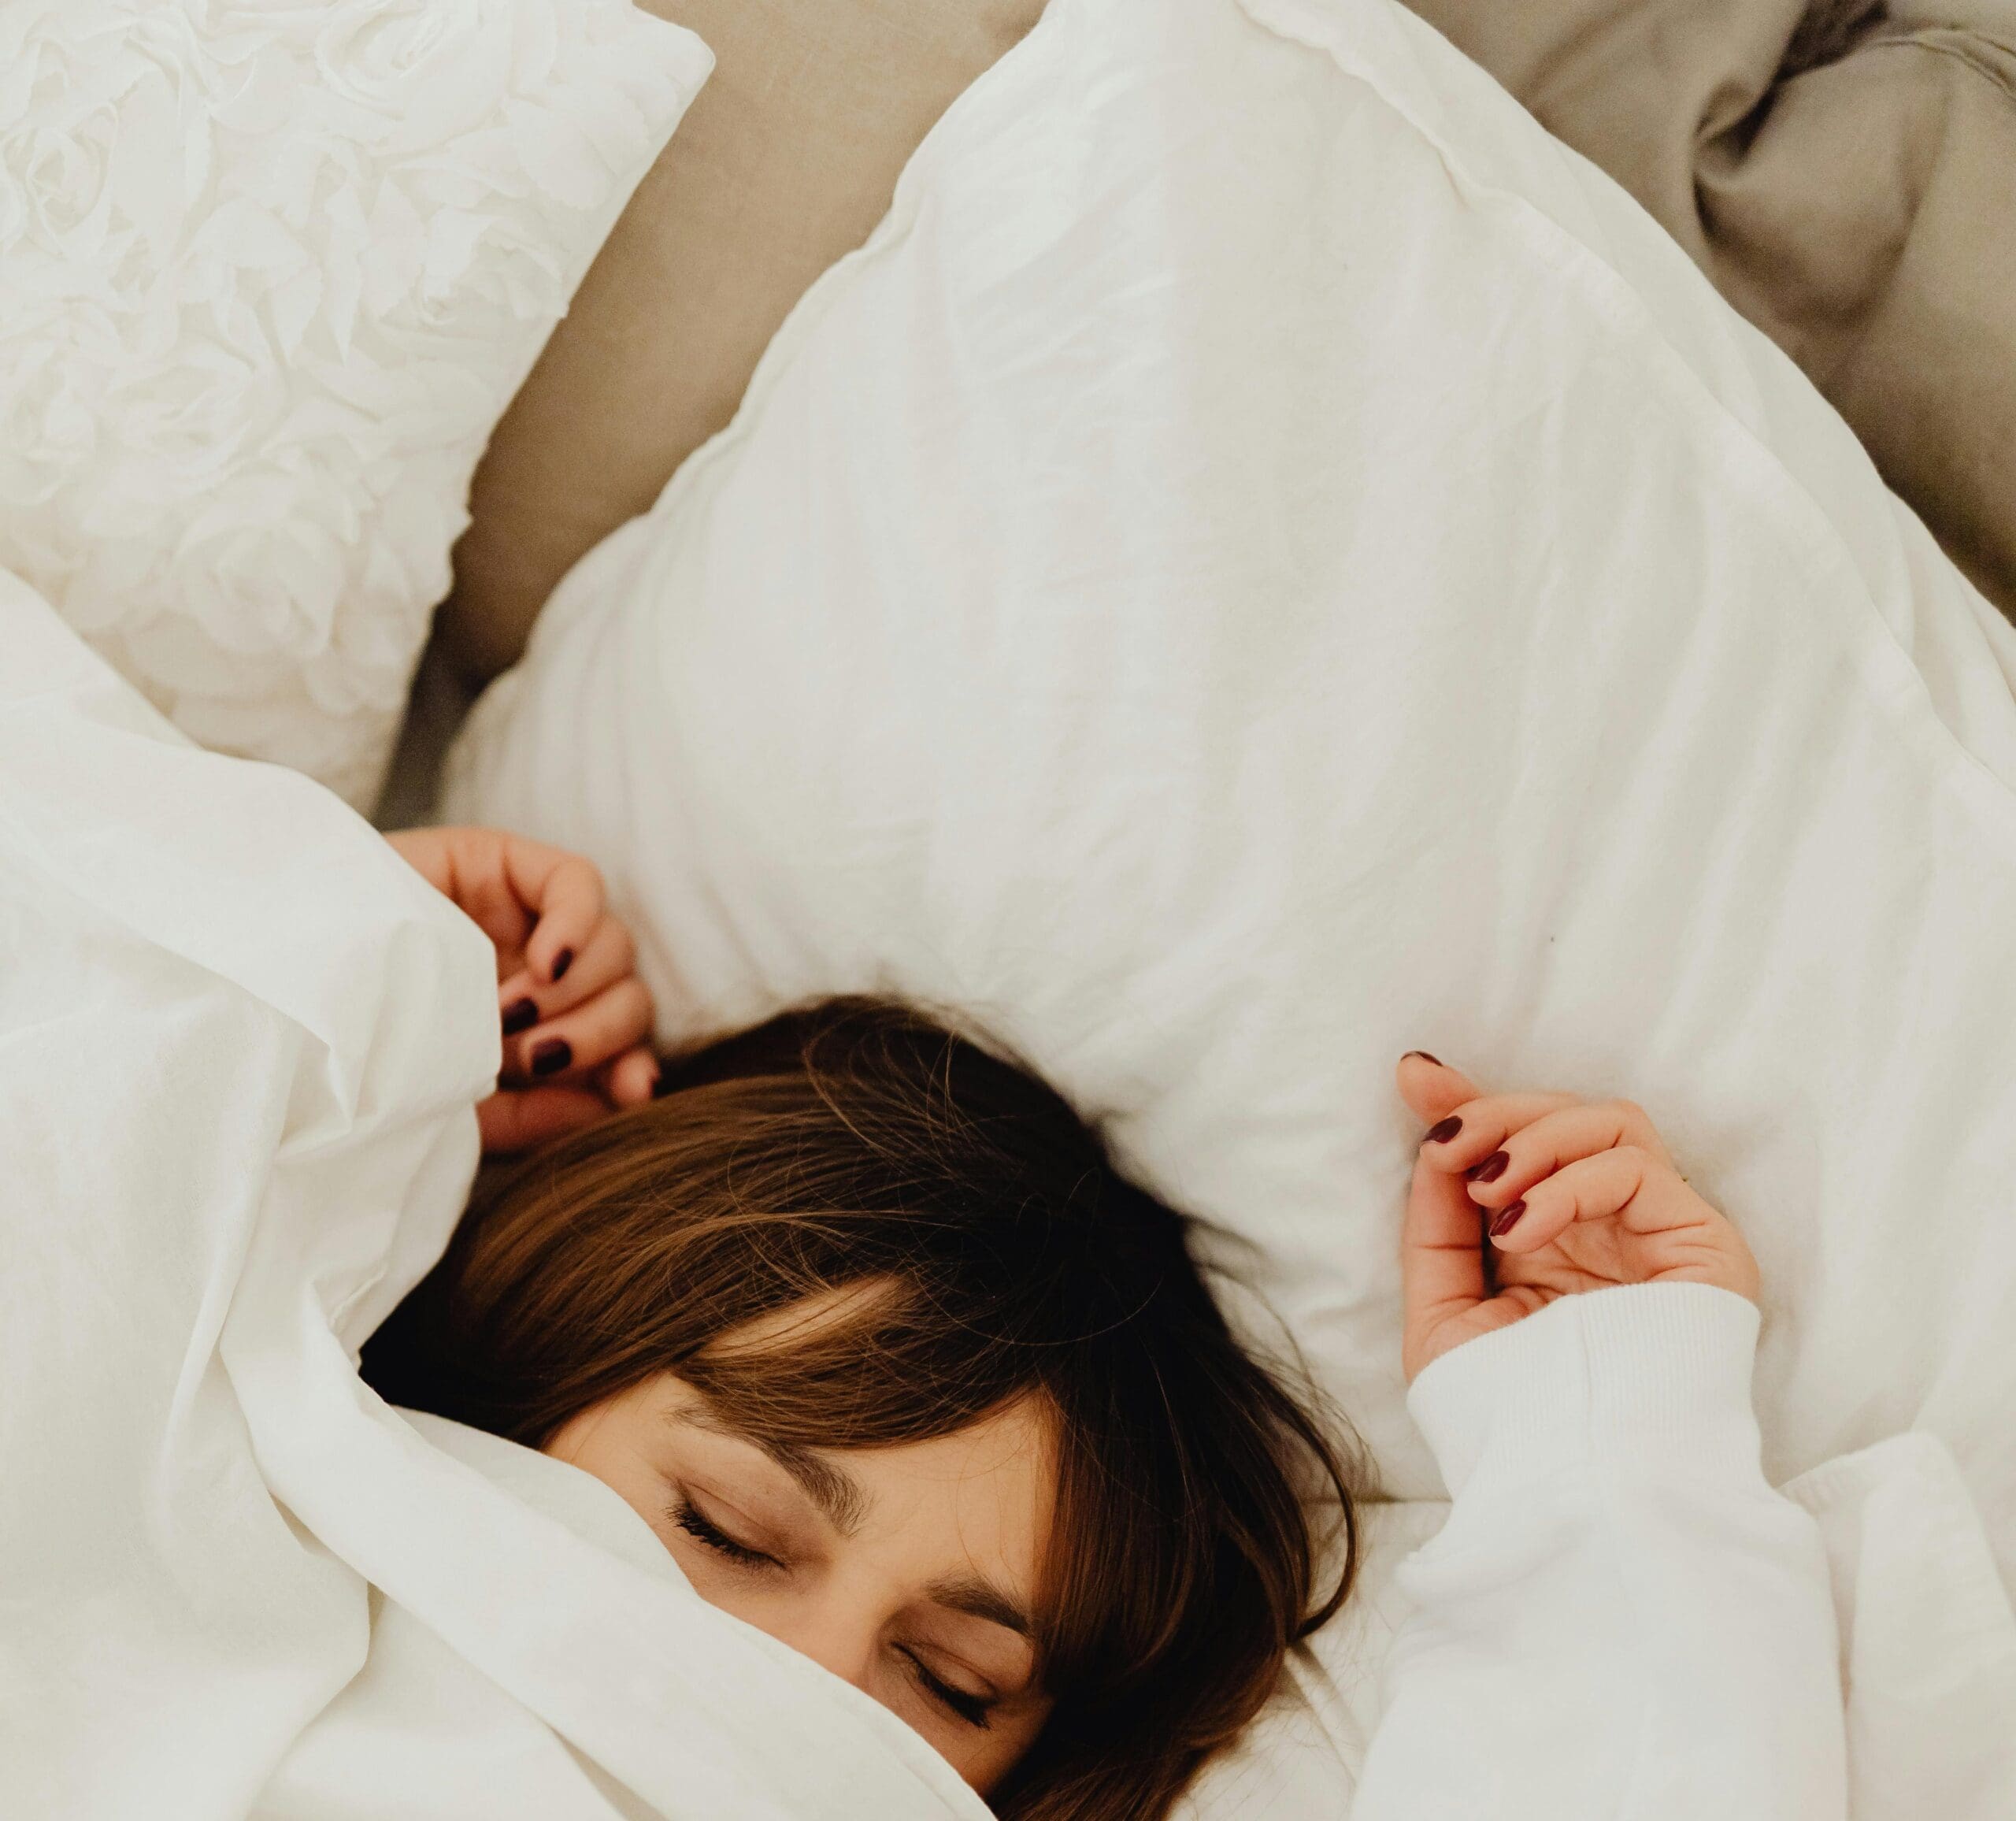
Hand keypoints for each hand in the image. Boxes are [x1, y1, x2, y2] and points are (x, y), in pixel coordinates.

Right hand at [386, 826, 659, 1152]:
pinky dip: (579, 923)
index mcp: (534, 1033)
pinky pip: (578, 883)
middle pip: (625, 997)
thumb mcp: (453, 1103)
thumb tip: (620, 1105)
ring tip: (503, 1016)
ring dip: (574, 994)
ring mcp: (523, 920)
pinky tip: (545, 962)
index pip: (619, 1044)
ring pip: (613, 948)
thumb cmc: (356, 1059)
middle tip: (527, 1055)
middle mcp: (539, 976)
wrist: (279, 1000)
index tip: (633, 1089)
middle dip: (596, 1035)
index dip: (635, 1064)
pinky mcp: (502, 865)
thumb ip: (537, 1113)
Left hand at [1395, 1052, 1758, 1381]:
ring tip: (1488, 1192)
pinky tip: (1523, 1228)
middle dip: (1496, 1111)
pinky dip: (1570, 1181)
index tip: (1414, 1077)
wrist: (1572, 1488)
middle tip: (1449, 1145)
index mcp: (1552, 1240)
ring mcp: (1659, 1233)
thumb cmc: (1509, 1415)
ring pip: (1611, 1121)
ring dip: (1533, 1137)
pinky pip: (1638, 1167)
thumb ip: (1437, 1222)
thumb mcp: (1444, 1309)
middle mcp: (1610, 1229)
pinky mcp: (1705, 1245)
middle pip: (1565, 1117)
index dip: (1471, 1100)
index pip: (1522, 1142)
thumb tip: (1433, 1135)